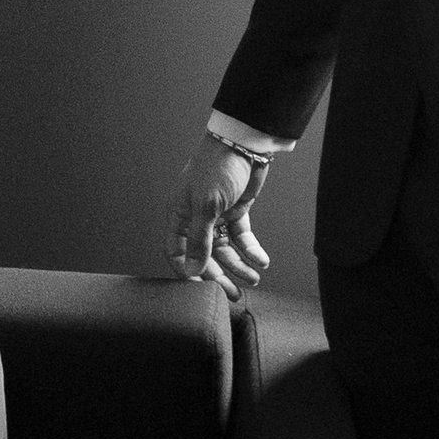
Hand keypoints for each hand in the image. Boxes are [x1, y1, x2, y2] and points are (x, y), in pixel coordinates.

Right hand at [166, 133, 271, 296]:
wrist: (244, 144)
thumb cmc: (217, 167)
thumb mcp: (206, 206)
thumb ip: (200, 240)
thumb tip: (193, 268)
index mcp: (180, 215)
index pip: (177, 252)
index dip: (188, 271)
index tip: (202, 290)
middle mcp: (196, 218)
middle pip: (205, 256)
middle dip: (219, 276)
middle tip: (233, 294)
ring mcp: (217, 216)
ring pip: (226, 250)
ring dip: (239, 266)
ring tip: (253, 278)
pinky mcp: (236, 211)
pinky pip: (242, 238)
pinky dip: (251, 250)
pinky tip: (261, 260)